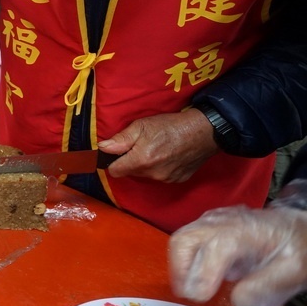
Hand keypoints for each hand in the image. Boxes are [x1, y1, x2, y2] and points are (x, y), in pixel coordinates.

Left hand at [98, 109, 216, 182]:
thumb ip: (120, 139)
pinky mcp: (178, 180)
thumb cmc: (170, 125)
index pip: (115, 171)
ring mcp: (166, 179)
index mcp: (141, 160)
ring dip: (146, 165)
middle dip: (131, 161)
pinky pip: (161, 176)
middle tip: (141, 146)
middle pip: (131, 172)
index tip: (119, 153)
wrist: (203, 131)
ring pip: (146, 175)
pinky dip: (161, 168)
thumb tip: (102, 148)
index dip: (114, 162)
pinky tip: (169, 155)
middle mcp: (152, 174)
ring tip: (157, 149)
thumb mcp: (141, 126)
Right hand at [169, 204, 306, 305]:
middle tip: (190, 295)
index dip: (203, 274)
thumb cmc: (296, 247)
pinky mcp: (208, 226)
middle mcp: (223, 221)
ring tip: (193, 290)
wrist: (298, 229)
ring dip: (181, 267)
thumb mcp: (293, 270)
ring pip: (182, 240)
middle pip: (185, 240)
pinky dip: (187, 261)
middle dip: (181, 271)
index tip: (200, 297)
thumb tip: (237, 303)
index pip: (214, 248)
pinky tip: (201, 277)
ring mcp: (213, 221)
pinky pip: (188, 240)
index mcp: (244, 231)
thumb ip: (266, 287)